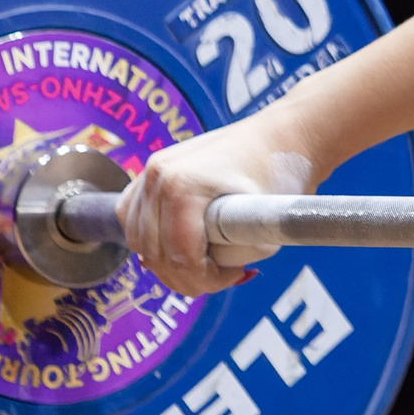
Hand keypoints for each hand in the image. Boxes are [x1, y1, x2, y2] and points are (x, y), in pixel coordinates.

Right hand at [117, 119, 315, 295]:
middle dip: (187, 276)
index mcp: (183, 186)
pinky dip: (151, 239)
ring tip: (204, 262)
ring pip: (138, 241)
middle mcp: (158, 176)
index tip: (234, 276)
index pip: (179, 257)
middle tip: (221, 276)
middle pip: (154, 254)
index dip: (206, 280)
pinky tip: (180, 245)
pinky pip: (131, 218)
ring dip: (167, 261)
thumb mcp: (266, 225)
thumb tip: (206, 275)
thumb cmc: (280, 171)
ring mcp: (150, 171)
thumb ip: (232, 257)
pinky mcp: (150, 172)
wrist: (282, 134)